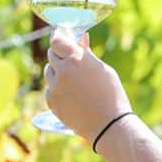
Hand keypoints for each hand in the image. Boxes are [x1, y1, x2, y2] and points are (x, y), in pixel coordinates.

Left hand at [44, 27, 131, 142]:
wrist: (108, 125)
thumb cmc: (112, 95)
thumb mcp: (103, 70)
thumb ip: (87, 54)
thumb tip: (80, 39)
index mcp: (78, 59)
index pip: (57, 40)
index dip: (58, 37)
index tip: (60, 35)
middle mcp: (63, 71)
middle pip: (51, 55)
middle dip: (60, 55)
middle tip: (71, 60)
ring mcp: (55, 87)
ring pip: (49, 72)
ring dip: (57, 72)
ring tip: (75, 82)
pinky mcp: (51, 101)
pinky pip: (50, 88)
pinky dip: (58, 88)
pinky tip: (73, 96)